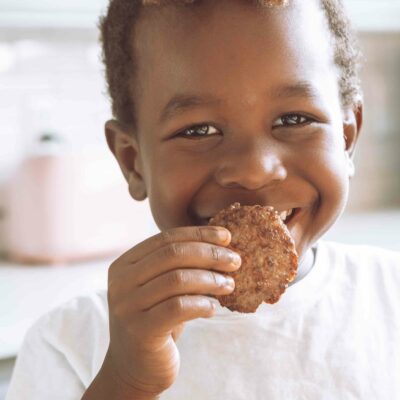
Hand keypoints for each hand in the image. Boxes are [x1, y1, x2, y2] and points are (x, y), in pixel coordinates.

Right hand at [104, 226, 241, 396]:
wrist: (135, 366)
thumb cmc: (156, 320)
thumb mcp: (162, 288)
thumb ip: (179, 266)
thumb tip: (220, 245)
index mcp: (125, 264)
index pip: (166, 238)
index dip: (198, 235)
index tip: (227, 236)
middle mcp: (121, 282)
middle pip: (172, 255)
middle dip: (209, 254)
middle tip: (235, 260)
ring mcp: (127, 306)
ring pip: (177, 279)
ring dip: (210, 279)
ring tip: (229, 284)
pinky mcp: (140, 331)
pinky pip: (179, 307)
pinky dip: (202, 304)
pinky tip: (213, 308)